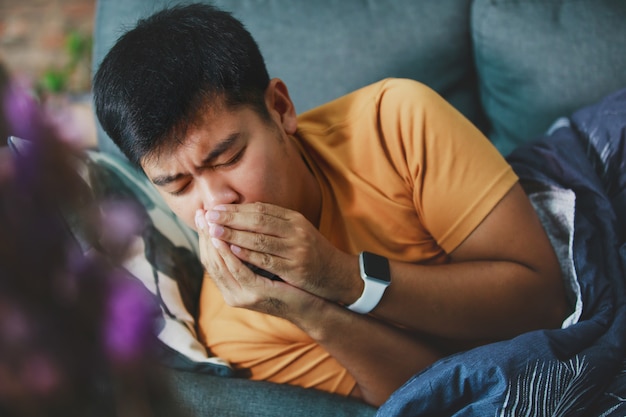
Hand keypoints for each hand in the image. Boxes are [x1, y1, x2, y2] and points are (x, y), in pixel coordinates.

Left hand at [201, 203, 357, 303]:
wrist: (337, 275)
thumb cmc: (310, 253)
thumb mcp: (296, 232)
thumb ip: (273, 223)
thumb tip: (240, 214)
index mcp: (294, 218)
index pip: (260, 209)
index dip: (236, 208)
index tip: (215, 208)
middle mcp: (296, 230)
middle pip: (258, 220)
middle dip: (230, 217)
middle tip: (208, 216)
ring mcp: (297, 249)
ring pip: (260, 238)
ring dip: (234, 234)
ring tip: (212, 231)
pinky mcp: (296, 268)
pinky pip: (267, 259)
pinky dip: (248, 254)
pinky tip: (231, 251)